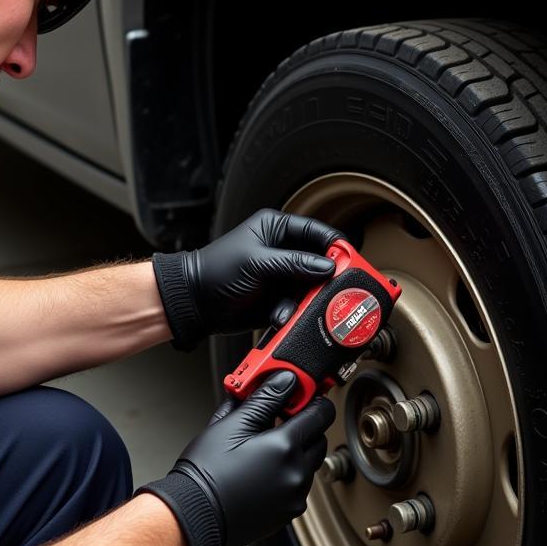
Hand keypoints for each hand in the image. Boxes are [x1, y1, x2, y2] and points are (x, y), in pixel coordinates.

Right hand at [137, 371, 334, 545]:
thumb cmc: (206, 472)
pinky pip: (299, 485)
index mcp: (285, 447)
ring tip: (264, 447)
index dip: (312, 399)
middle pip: (319, 438)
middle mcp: (296, 473)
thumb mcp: (232, 424)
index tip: (300, 395)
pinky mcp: (288, 512)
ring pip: (310, 463)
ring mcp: (294, 496)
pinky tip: (263, 469)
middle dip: (304, 426)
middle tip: (278, 419)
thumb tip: (285, 380)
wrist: (195, 513)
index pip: (321, 413)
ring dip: (297, 451)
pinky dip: (288, 474)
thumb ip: (265, 398)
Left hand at [152, 209, 344, 349]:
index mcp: (277, 229)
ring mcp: (283, 277)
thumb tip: (327, 266)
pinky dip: (293, 313)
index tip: (350, 260)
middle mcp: (283, 251)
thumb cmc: (216, 271)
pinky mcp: (280, 299)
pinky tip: (280, 316)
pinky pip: (299, 306)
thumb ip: (294, 263)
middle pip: (321, 263)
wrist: (196, 303)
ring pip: (312, 288)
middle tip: (335, 290)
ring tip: (295, 307)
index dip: (335, 246)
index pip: (317, 232)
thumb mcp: (257, 263)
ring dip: (307, 300)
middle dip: (326, 279)